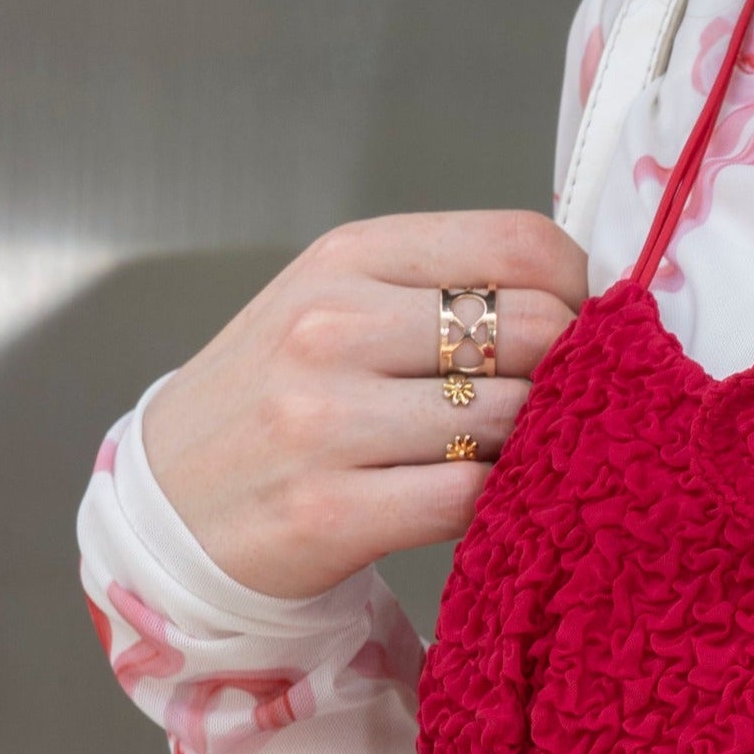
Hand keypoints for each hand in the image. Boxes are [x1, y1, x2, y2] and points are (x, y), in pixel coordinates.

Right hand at [140, 210, 589, 601]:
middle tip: (565, 409)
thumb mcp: (338, 306)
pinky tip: (490, 505)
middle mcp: (333, 326)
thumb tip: (581, 304)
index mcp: (349, 256)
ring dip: (539, 447)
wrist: (170, 506)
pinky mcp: (330, 511)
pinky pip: (471, 498)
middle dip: (572, 373)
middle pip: (533, 330)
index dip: (580, 290)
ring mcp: (326, 419)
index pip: (519, 242)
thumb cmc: (274, 402)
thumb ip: (443, 290)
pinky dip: (502, 504)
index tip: (584, 332)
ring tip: (518, 459)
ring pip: (514, 419)